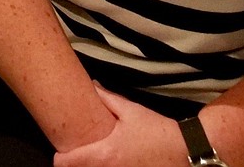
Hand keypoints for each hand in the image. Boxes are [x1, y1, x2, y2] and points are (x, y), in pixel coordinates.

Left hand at [53, 84, 185, 166]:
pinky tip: (112, 163)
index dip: (60, 158)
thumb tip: (92, 85)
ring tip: (93, 157)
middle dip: (75, 164)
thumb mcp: (130, 111)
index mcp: (105, 153)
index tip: (59, 151)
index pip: (68, 163)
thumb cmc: (155, 130)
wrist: (184, 152)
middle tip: (77, 152)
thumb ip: (108, 98)